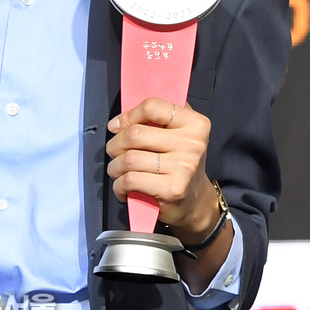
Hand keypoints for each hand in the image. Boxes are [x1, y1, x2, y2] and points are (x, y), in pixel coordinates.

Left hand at [106, 97, 218, 239]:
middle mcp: (193, 144)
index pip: (152, 107)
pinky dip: (119, 184)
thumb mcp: (179, 132)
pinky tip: (122, 186)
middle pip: (135, 134)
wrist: (195, 202)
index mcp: (195, 124)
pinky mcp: (172, 190)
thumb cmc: (180, 162)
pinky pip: (131, 180)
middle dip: (115, 143)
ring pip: (130, 158)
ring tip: (116, 169)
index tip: (117, 125)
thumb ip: (160, 116)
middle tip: (113, 150)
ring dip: (115, 166)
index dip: (128, 116)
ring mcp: (184, 167)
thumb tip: (124, 114)